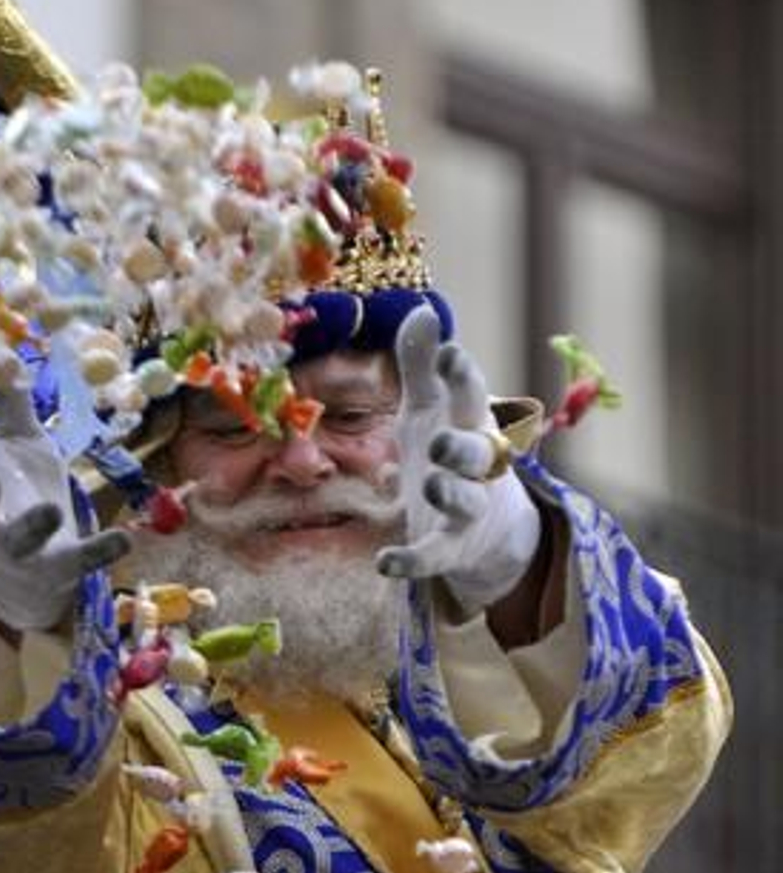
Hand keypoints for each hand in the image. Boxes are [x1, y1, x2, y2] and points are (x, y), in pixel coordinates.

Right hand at [0, 355, 130, 631]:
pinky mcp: (61, 567)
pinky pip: (80, 562)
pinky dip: (100, 552)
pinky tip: (124, 539)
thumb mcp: (11, 442)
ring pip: (23, 542)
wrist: (23, 568)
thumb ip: (6, 401)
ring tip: (49, 510)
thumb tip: (0, 347)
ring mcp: (25, 548)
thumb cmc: (14, 490)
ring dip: (34, 526)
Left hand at [375, 306, 540, 611]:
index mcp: (470, 425)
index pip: (472, 398)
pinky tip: (384, 563)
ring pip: (463, 502)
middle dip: (463, 446)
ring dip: (447, 493)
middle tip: (441, 438)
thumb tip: (421, 309)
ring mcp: (464, 510)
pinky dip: (410, 561)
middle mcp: (475, 467)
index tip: (451, 354)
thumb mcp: (430, 408)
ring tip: (427, 484)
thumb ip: (422, 365)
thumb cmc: (449, 448)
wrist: (487, 526)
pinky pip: (432, 557)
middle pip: (478, 454)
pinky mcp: (448, 547)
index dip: (463, 378)